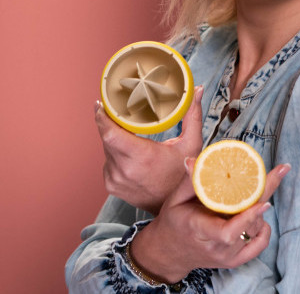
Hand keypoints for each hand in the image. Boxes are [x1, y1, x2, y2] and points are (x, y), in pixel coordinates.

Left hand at [95, 86, 204, 214]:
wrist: (175, 209)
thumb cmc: (184, 175)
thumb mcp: (192, 145)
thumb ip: (192, 116)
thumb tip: (198, 90)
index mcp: (142, 157)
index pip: (110, 134)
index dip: (102, 117)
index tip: (101, 103)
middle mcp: (124, 169)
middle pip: (106, 138)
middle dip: (110, 123)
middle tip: (116, 110)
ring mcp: (115, 179)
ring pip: (106, 149)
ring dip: (113, 139)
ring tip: (127, 131)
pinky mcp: (111, 185)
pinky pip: (108, 161)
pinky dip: (115, 154)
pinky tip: (128, 152)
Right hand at [130, 158, 290, 282]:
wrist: (170, 252)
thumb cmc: (173, 222)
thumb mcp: (175, 200)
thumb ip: (189, 181)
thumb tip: (194, 160)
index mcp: (199, 231)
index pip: (228, 232)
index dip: (248, 218)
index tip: (264, 202)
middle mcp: (216, 248)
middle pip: (249, 225)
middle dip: (265, 195)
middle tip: (280, 170)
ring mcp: (227, 257)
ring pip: (255, 230)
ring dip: (260, 207)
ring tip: (262, 184)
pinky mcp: (235, 260)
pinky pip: (259, 244)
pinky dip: (264, 227)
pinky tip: (260, 210)